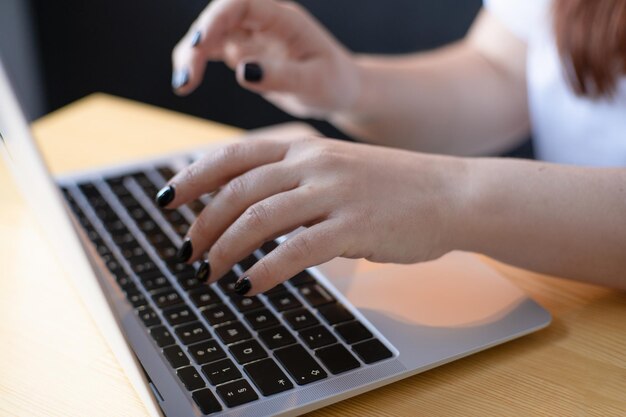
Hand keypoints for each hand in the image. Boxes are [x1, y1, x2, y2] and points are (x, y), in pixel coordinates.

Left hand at [159, 136, 465, 294]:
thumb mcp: (337, 167)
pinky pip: (297, 250)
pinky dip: (265, 271)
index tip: (167, 199)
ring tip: (208, 275)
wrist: (450, 193)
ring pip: (260, 218)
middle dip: (203, 224)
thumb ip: (295, 179)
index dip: (194, 176)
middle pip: (238, 190)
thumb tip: (248, 207)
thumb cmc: (392, 186)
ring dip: (225, 249)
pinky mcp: (355, 226)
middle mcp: (314, 163)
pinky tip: (248, 287)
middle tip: (187, 252)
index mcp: (305, 147)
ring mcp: (334, 192)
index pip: (234, 155)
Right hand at [171, 0, 359, 118]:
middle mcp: (263, 20)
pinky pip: (211, 51)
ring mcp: (251, 35)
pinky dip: (196, 64)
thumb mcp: (314, 83)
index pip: (240, 4)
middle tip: (186, 78)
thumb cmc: (334, 84)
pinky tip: (186, 84)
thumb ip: (282, 77)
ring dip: (191, 55)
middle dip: (197, 42)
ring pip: (209, 34)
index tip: (198, 44)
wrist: (340, 90)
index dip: (215, 19)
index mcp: (283, 18)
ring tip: (183, 85)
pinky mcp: (244, 52)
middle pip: (218, 17)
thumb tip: (244, 71)